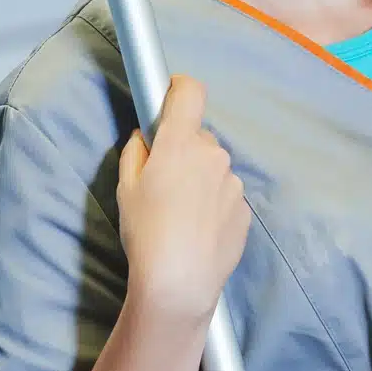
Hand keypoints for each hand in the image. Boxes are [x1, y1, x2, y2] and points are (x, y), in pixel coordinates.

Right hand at [116, 75, 252, 326]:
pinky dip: (213, 205)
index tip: (170, 97)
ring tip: (180, 215)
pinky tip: (197, 231)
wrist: (180, 281)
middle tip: (164, 182)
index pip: (191, 92)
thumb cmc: (146, 232)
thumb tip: (147, 137)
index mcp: (181, 144)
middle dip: (184, 150)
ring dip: (200, 180)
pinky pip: (226, 195)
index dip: (179, 89)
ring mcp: (234, 183)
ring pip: (214, 169)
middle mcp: (214, 155)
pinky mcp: (245, 209)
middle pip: (199, 138)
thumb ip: (136, 153)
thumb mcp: (126, 189)